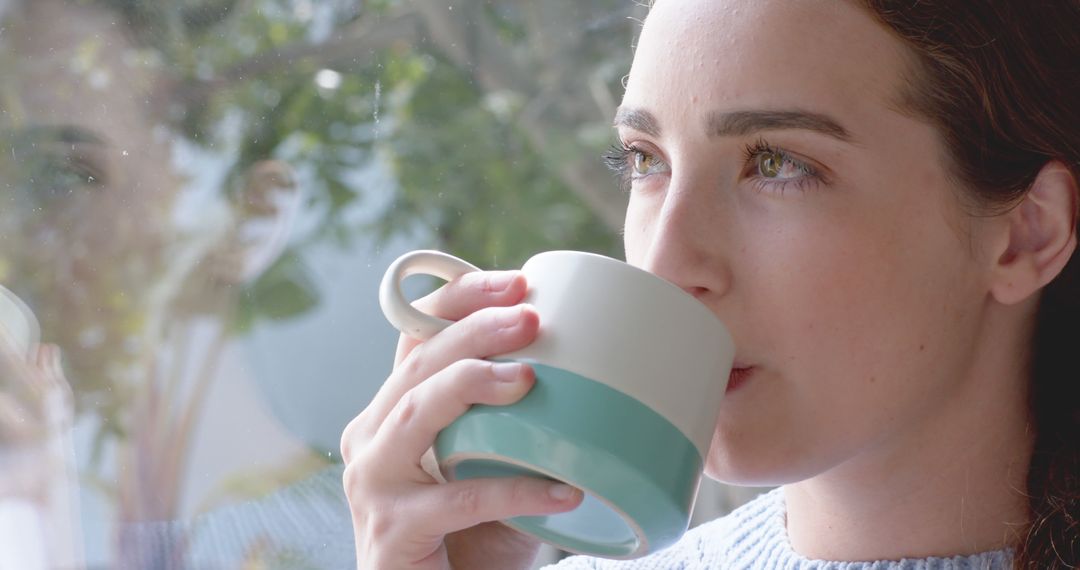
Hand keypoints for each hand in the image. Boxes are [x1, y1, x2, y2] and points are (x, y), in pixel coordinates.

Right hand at [341, 270, 582, 569]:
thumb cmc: (472, 535)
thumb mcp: (490, 463)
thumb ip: (512, 420)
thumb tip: (590, 368)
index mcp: (392, 412)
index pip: (417, 336)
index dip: (461, 299)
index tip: (519, 281)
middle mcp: (371, 439)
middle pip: (418, 365)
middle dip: (474, 330)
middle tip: (531, 318)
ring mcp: (374, 485)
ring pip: (415, 413)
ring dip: (470, 383)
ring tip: (528, 378)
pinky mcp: (391, 532)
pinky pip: (457, 499)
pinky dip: (513, 490)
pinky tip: (563, 490)